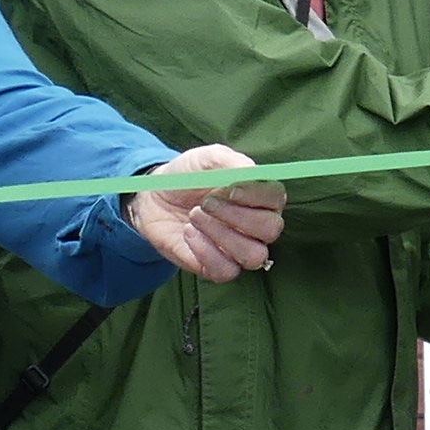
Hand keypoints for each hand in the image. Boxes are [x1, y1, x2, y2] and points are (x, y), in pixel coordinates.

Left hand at [122, 144, 282, 281]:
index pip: (276, 199)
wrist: (153, 199)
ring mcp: (239, 250)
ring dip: (221, 234)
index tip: (230, 188)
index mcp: (260, 197)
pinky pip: (227, 271)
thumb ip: (231, 161)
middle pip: (271, 229)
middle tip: (207, 203)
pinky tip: (189, 233)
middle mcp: (256, 226)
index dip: (256, 195)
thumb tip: (251, 172)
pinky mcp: (218, 268)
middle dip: (236, 216)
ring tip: (194, 217)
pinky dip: (205, 251)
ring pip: (253, 255)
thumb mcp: (206, 158)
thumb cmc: (186, 177)